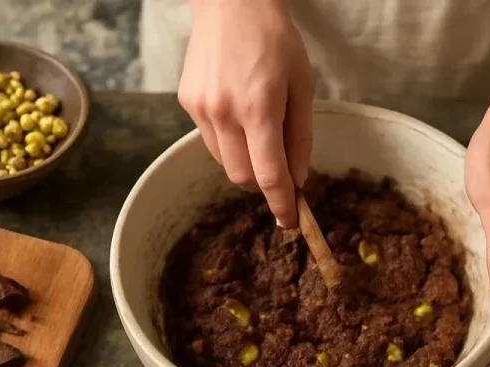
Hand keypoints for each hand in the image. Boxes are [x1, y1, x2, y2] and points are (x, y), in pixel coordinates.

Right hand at [179, 0, 313, 227]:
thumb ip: (300, 137)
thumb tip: (296, 180)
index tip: (289, 221)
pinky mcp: (188, 104)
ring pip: (225, 163)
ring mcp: (201, 109)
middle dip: (262, 184)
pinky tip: (237, 113)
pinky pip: (211, 141)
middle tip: (278, 172)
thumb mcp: (301, 84)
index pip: (269, 175)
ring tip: (257, 132)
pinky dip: (229, 142)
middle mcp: (224, 113)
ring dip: (245, 162)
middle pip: (243, 178)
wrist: (230, 0)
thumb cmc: (274, 37)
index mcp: (259, 107)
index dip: (281, 204)